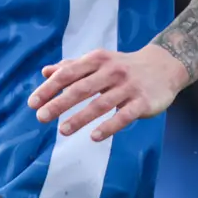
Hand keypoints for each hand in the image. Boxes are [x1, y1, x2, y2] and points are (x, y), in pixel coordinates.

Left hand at [29, 44, 187, 140]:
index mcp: (97, 60)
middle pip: (81, 89)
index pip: (68, 74)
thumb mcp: (99, 62)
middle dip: (59, 103)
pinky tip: (94, 137)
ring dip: (80, 118)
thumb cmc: (123, 67)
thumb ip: (72, 67)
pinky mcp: (142, 102)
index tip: (32, 103)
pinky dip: (108, 126)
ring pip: (101, 104)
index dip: (49, 88)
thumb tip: (45, 72)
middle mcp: (112, 71)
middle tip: (41, 117)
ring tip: (62, 131)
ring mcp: (128, 87)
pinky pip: (123, 116)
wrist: (164, 66)